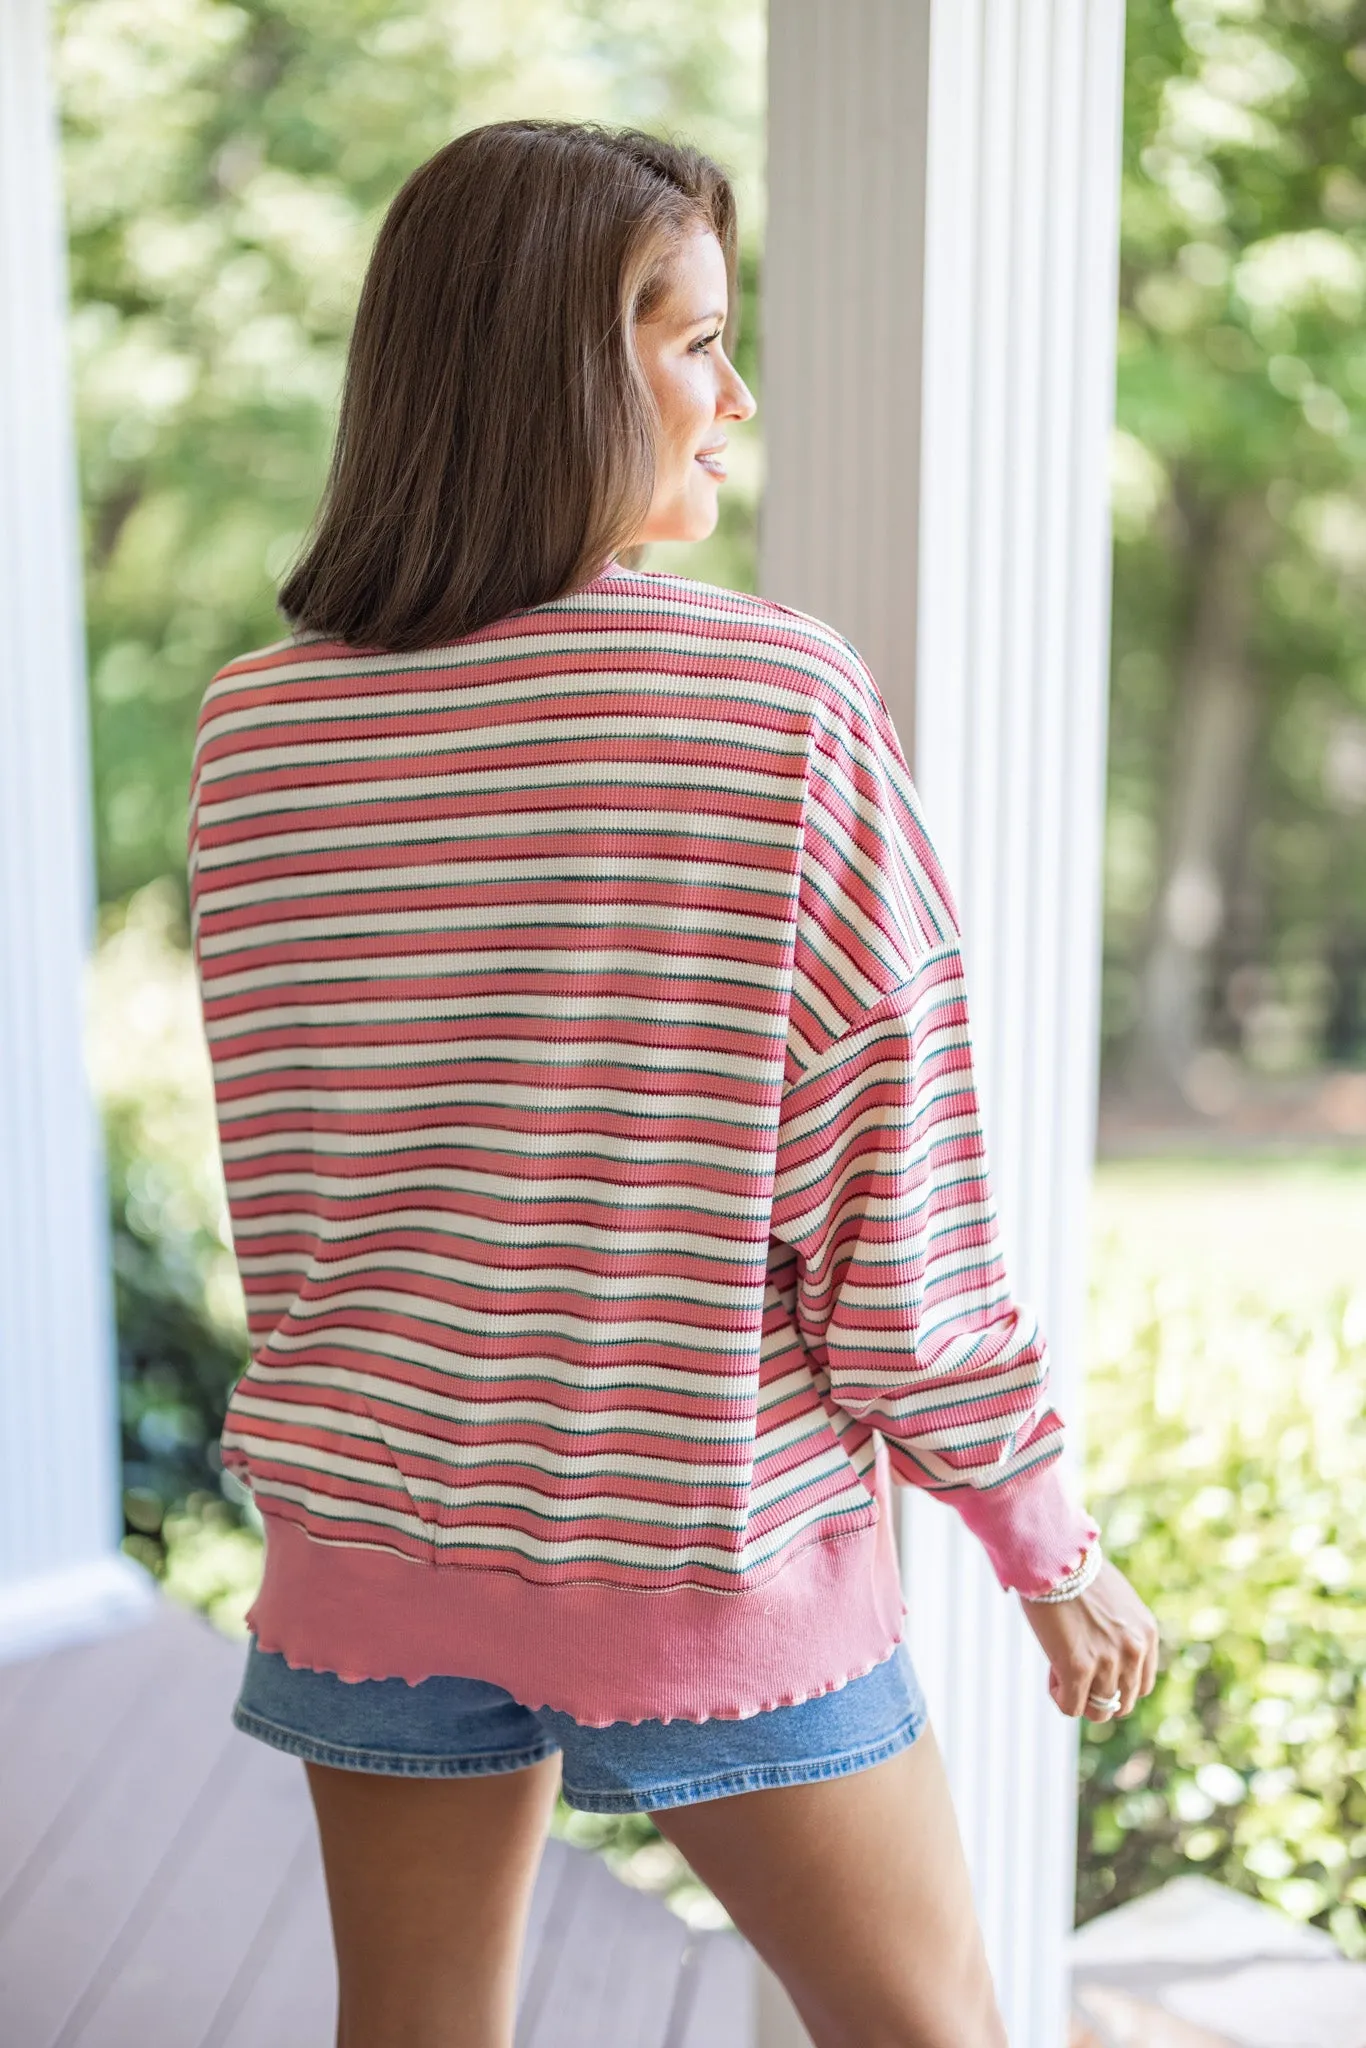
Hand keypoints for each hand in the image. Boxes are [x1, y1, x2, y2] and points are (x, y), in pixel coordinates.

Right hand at [1018, 1560, 1159, 1721]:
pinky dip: (1060, 1696)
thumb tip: (1102, 1651)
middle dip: (1097, 1692)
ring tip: (1060, 1665)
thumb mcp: (1114, 1601)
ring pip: (1098, 1710)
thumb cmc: (1075, 1569)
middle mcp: (1134, 1651)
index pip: (1141, 1685)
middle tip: (1074, 1667)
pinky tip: (1052, 1672)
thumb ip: (1119, 1630)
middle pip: (1122, 1703)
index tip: (1092, 1662)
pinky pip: (1071, 1708)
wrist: (1054, 1555)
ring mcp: (1108, 1662)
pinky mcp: (1078, 1668)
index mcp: (1146, 1634)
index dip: (1113, 1680)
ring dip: (1078, 1694)